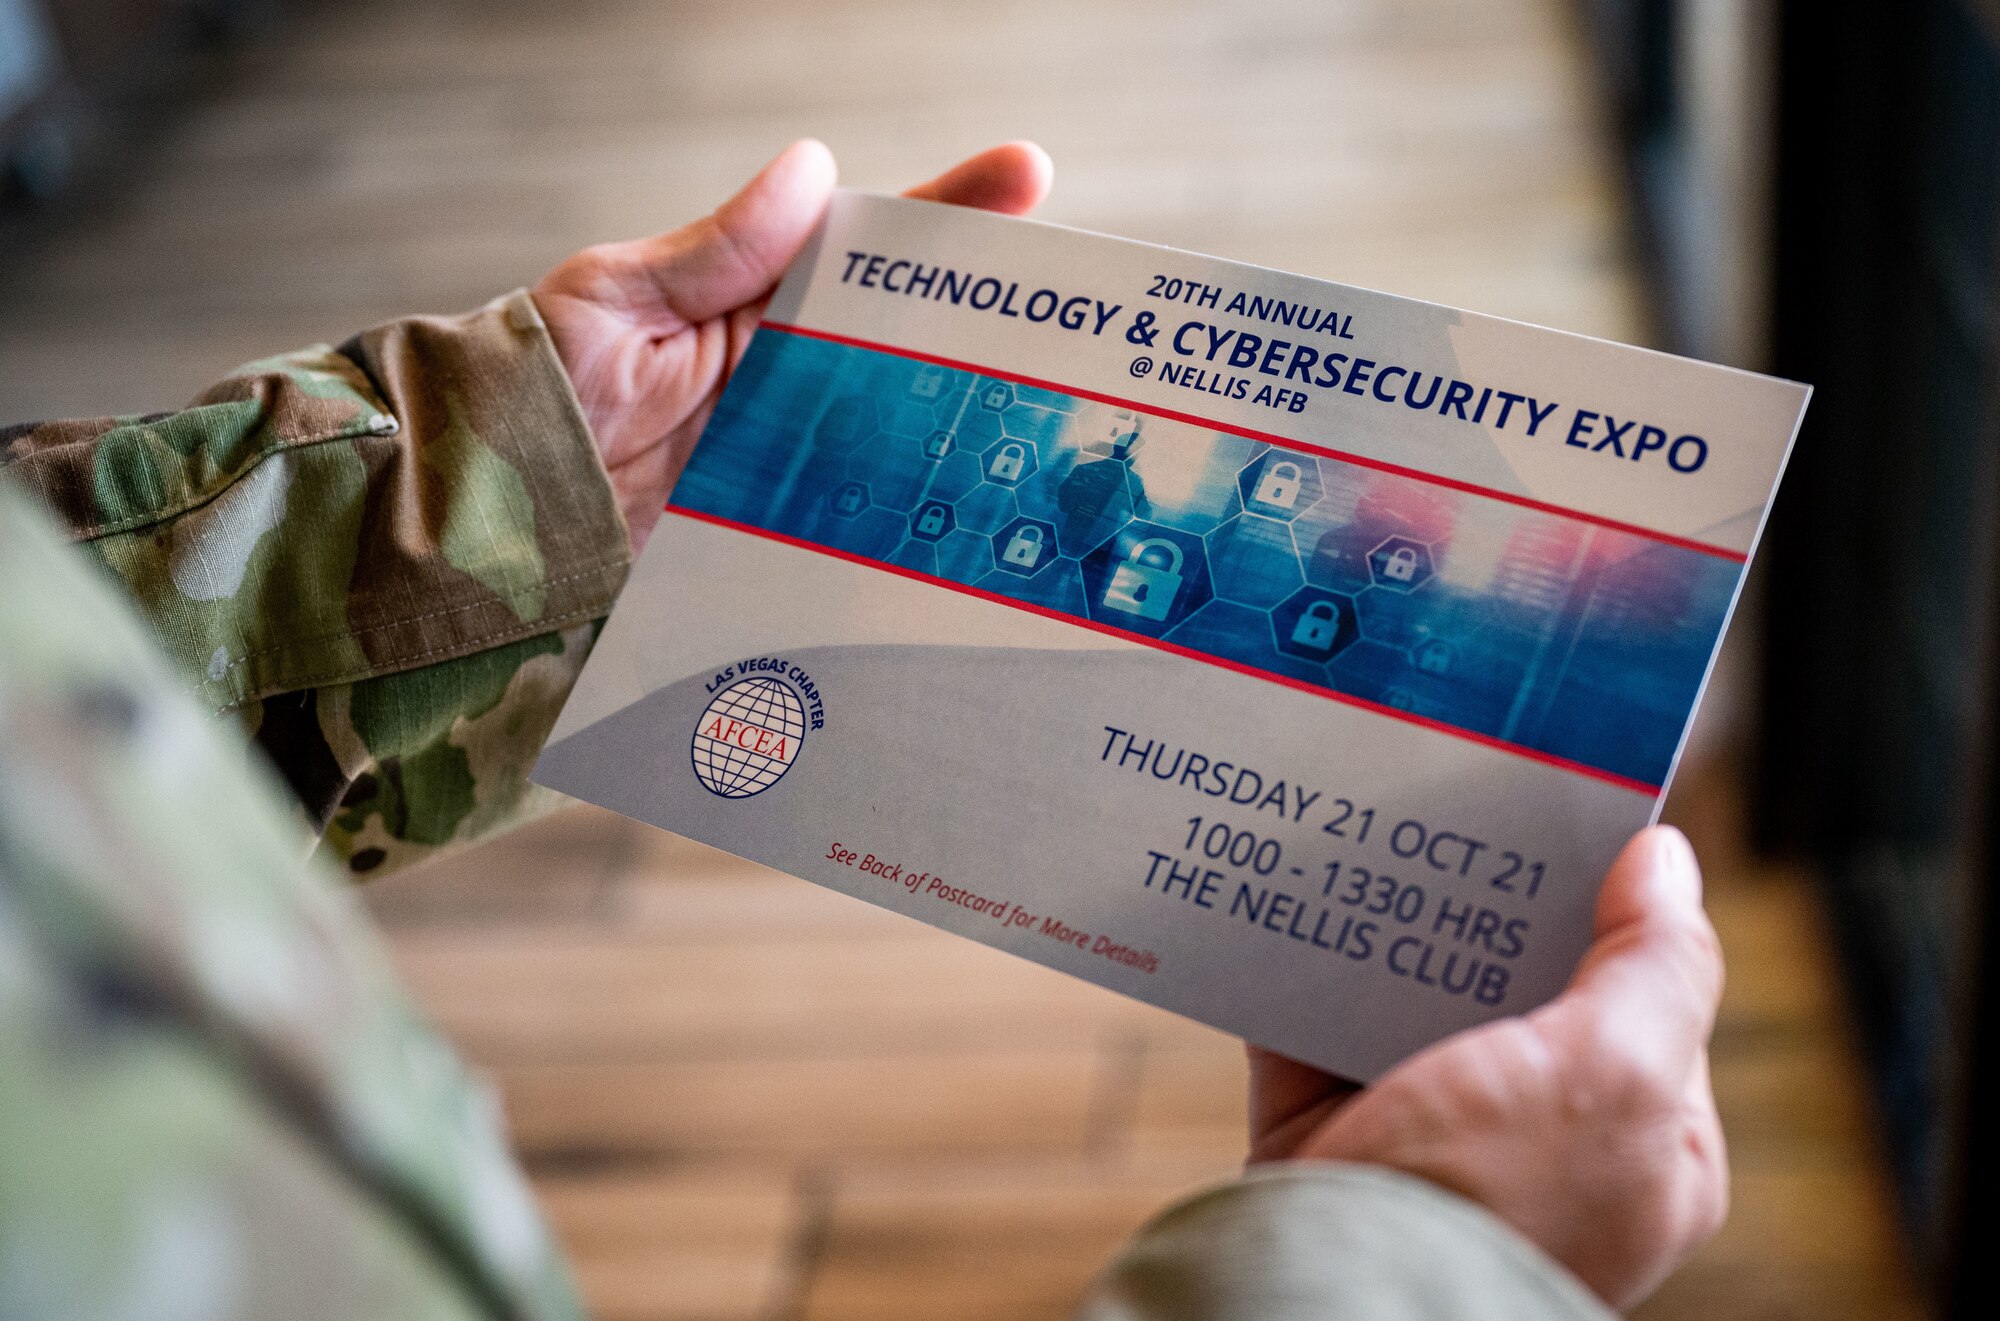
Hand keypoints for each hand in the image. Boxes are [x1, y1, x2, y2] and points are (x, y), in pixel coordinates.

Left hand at [533, 139, 1052, 548]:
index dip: (951, 211)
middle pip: (910, 337)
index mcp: (755, 299)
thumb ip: (715, 252)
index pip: (869, 244)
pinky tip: (973, 519)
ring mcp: (791, 455)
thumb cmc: (536, 386)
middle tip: (1081, 310)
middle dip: (997, 319)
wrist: (486, 515)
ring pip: (902, 430)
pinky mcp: (782, 530)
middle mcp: (788, 374)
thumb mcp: (617, 302)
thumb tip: (812, 169)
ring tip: (1059, 413)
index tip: (1029, 174)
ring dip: (974, 425)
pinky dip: (915, 516)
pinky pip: (859, 518)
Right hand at [1248, 826, 1727, 1308]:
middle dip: (1484, 907)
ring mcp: (1427, 1136)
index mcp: (1638, 1148)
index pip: (1643, 1001)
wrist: (1332, 1294)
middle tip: (1459, 806)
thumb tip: (1667, 857)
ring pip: (1410, 997)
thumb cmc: (1492, 1204)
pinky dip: (1296, 963)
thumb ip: (1656, 964)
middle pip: (1516, 989)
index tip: (1563, 820)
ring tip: (1368, 829)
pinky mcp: (1326, 1128)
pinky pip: (1309, 1024)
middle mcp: (1534, 1142)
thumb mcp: (1615, 1077)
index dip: (1608, 909)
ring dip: (1385, 924)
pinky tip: (1287, 891)